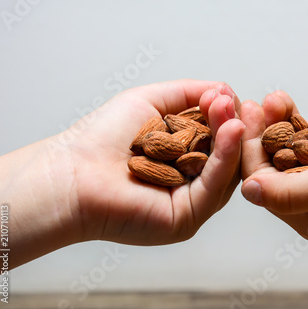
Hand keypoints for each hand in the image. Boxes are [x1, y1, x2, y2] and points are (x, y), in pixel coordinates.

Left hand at [69, 79, 244, 244]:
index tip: (229, 96)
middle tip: (237, 104)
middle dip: (234, 126)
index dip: (228, 117)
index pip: (218, 138)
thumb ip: (189, 93)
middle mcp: (189, 182)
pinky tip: (228, 131)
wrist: (70, 172)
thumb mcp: (150, 101)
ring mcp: (190, 202)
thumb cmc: (101, 138)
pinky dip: (225, 158)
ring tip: (232, 113)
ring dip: (233, 139)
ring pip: (226, 172)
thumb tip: (224, 90)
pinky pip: (213, 188)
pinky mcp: (186, 218)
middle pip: (227, 156)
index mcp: (183, 158)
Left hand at [240, 90, 307, 295]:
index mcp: (307, 219)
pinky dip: (298, 125)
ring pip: (288, 152)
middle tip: (253, 102)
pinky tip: (288, 104)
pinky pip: (307, 145)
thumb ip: (289, 192)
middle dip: (261, 133)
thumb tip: (247, 190)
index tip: (244, 117)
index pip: (263, 183)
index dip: (250, 149)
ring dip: (278, 123)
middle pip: (273, 166)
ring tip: (272, 97)